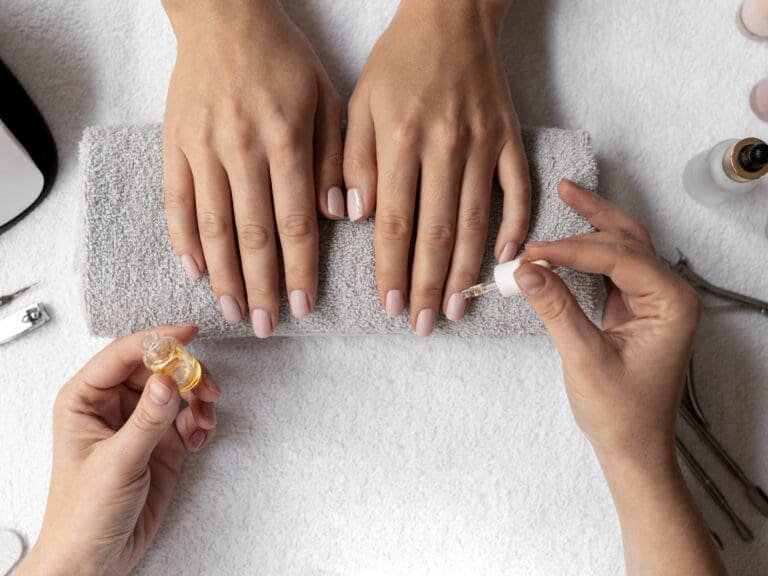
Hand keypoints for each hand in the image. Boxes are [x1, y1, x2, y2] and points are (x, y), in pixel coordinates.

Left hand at [18, 325, 218, 575]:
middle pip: (156, 367)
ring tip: (204, 418)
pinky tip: (199, 438)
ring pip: (177, 389)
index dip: (156, 340)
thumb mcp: (116, 463)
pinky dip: (200, 422)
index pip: (122, 355)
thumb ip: (146, 420)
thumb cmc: (83, 514)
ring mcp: (139, 422)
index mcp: (85, 400)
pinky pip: (188, 416)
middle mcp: (113, 405)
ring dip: (198, 399)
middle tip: (205, 386)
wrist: (96, 558)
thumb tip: (168, 379)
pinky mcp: (161, 442)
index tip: (187, 335)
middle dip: (186, 373)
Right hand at [163, 0, 342, 336]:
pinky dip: (183, 239)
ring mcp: (201, 149)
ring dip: (223, 276)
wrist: (224, 17)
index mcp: (284, 140)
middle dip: (262, 287)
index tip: (304, 307)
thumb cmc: (283, 59)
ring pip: (213, 226)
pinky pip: (176, 201)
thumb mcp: (326, 99)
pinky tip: (193, 270)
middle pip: (252, 235)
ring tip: (233, 312)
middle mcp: (241, 150)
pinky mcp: (174, 145)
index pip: (294, 222)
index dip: (300, 270)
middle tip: (268, 326)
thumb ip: (337, 157)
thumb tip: (341, 214)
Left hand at [344, 0, 530, 334]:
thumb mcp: (359, 103)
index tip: (389, 306)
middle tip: (423, 324)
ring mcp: (484, 146)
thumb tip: (356, 216)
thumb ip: (353, 160)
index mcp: (402, 142)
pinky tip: (507, 259)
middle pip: (436, 233)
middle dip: (427, 286)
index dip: (391, 270)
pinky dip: (516, 226)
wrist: (452, 17)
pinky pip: (518, 190)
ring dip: (465, 271)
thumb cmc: (398, 63)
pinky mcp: (510, 139)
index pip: (394, 223)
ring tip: (457, 309)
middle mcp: (446, 149)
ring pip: (475, 222)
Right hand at [516, 182, 727, 575]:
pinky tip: (569, 237)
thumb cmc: (620, 411)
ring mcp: (653, 300)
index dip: (571, 250)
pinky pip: (612, 267)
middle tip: (558, 194)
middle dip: (590, 220)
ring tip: (568, 195)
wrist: (633, 446)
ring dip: (594, 224)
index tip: (532, 251)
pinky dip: (589, 251)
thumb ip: (556, 308)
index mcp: (671, 303)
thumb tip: (526, 270)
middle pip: (628, 240)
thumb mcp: (584, 358)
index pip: (618, 258)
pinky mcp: (634, 307)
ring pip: (623, 246)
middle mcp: (668, 294)